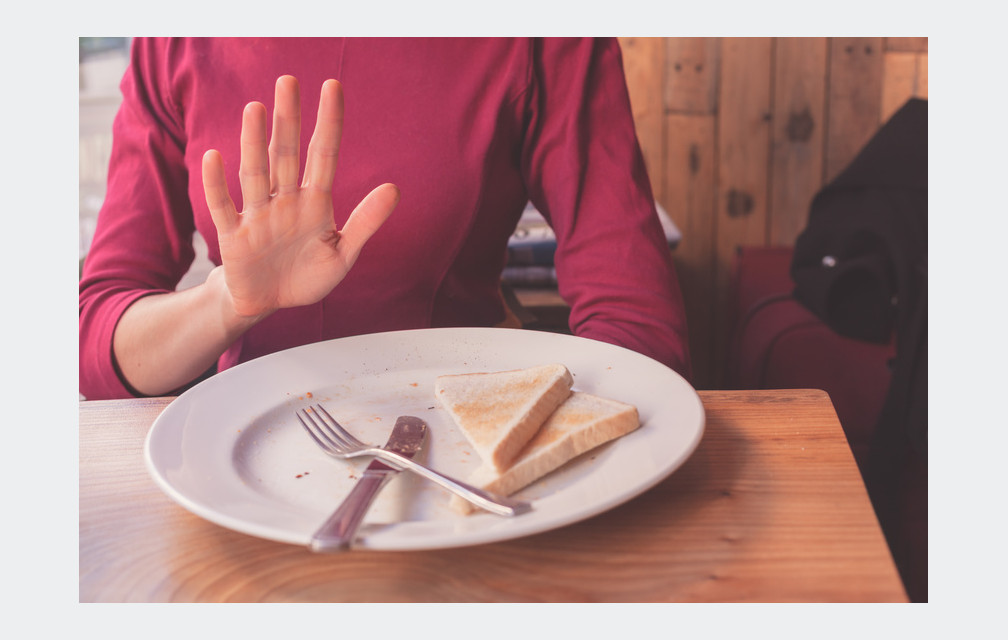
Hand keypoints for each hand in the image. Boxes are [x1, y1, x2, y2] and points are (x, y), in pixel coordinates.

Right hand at [201, 76, 398, 317]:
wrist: (270, 302)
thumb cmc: (307, 275)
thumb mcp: (342, 253)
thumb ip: (366, 222)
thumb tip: (395, 188)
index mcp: (315, 203)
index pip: (324, 155)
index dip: (329, 123)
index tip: (332, 86)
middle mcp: (285, 201)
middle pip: (287, 155)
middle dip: (288, 120)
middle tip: (288, 81)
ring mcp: (257, 215)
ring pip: (256, 174)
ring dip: (255, 143)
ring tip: (255, 108)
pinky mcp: (233, 236)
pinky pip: (223, 207)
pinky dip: (217, 184)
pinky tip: (215, 156)